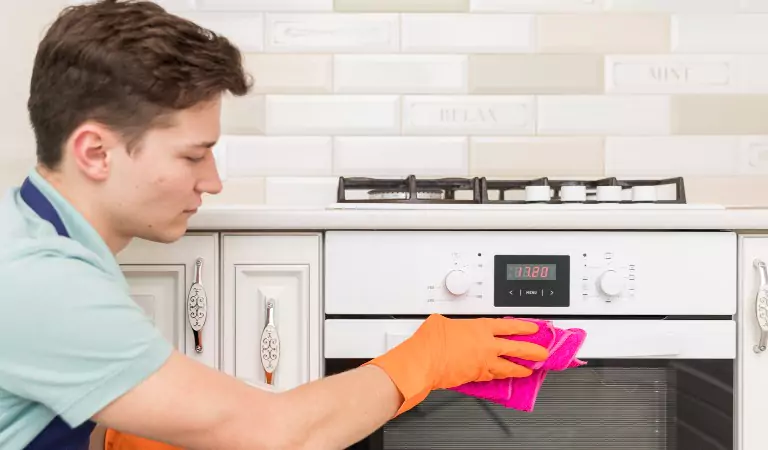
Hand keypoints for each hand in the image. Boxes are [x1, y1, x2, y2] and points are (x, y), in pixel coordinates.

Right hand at [364, 314, 548, 414]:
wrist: (425, 361)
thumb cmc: (431, 341)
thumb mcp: (441, 322)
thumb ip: (451, 323)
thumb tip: (445, 325)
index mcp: (480, 328)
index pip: (508, 327)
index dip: (523, 328)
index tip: (533, 330)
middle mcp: (486, 346)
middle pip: (517, 348)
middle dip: (533, 351)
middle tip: (543, 354)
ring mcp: (482, 363)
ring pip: (508, 367)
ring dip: (520, 368)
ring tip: (529, 370)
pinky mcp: (475, 376)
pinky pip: (492, 376)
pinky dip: (499, 375)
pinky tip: (502, 376)